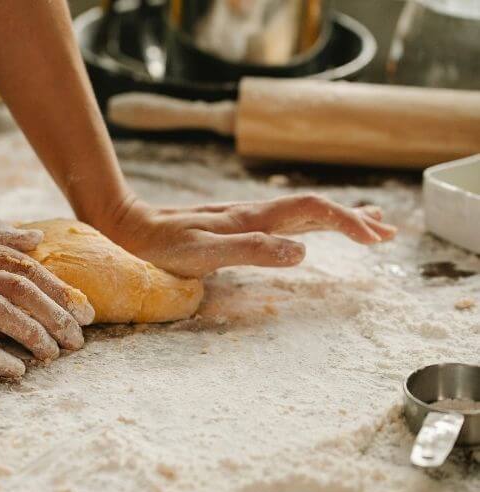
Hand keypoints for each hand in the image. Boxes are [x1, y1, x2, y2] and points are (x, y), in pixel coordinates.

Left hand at [101, 194, 396, 276]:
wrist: (132, 226)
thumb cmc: (162, 246)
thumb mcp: (203, 254)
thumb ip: (251, 251)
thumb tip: (303, 251)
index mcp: (253, 219)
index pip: (313, 211)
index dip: (348, 222)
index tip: (376, 240)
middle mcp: (254, 213)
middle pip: (316, 208)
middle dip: (354, 219)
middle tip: (388, 232)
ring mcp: (246, 218)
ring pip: (302, 212)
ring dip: (338, 218)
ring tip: (367, 226)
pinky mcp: (236, 225)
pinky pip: (283, 220)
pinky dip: (310, 223)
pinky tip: (310, 229)